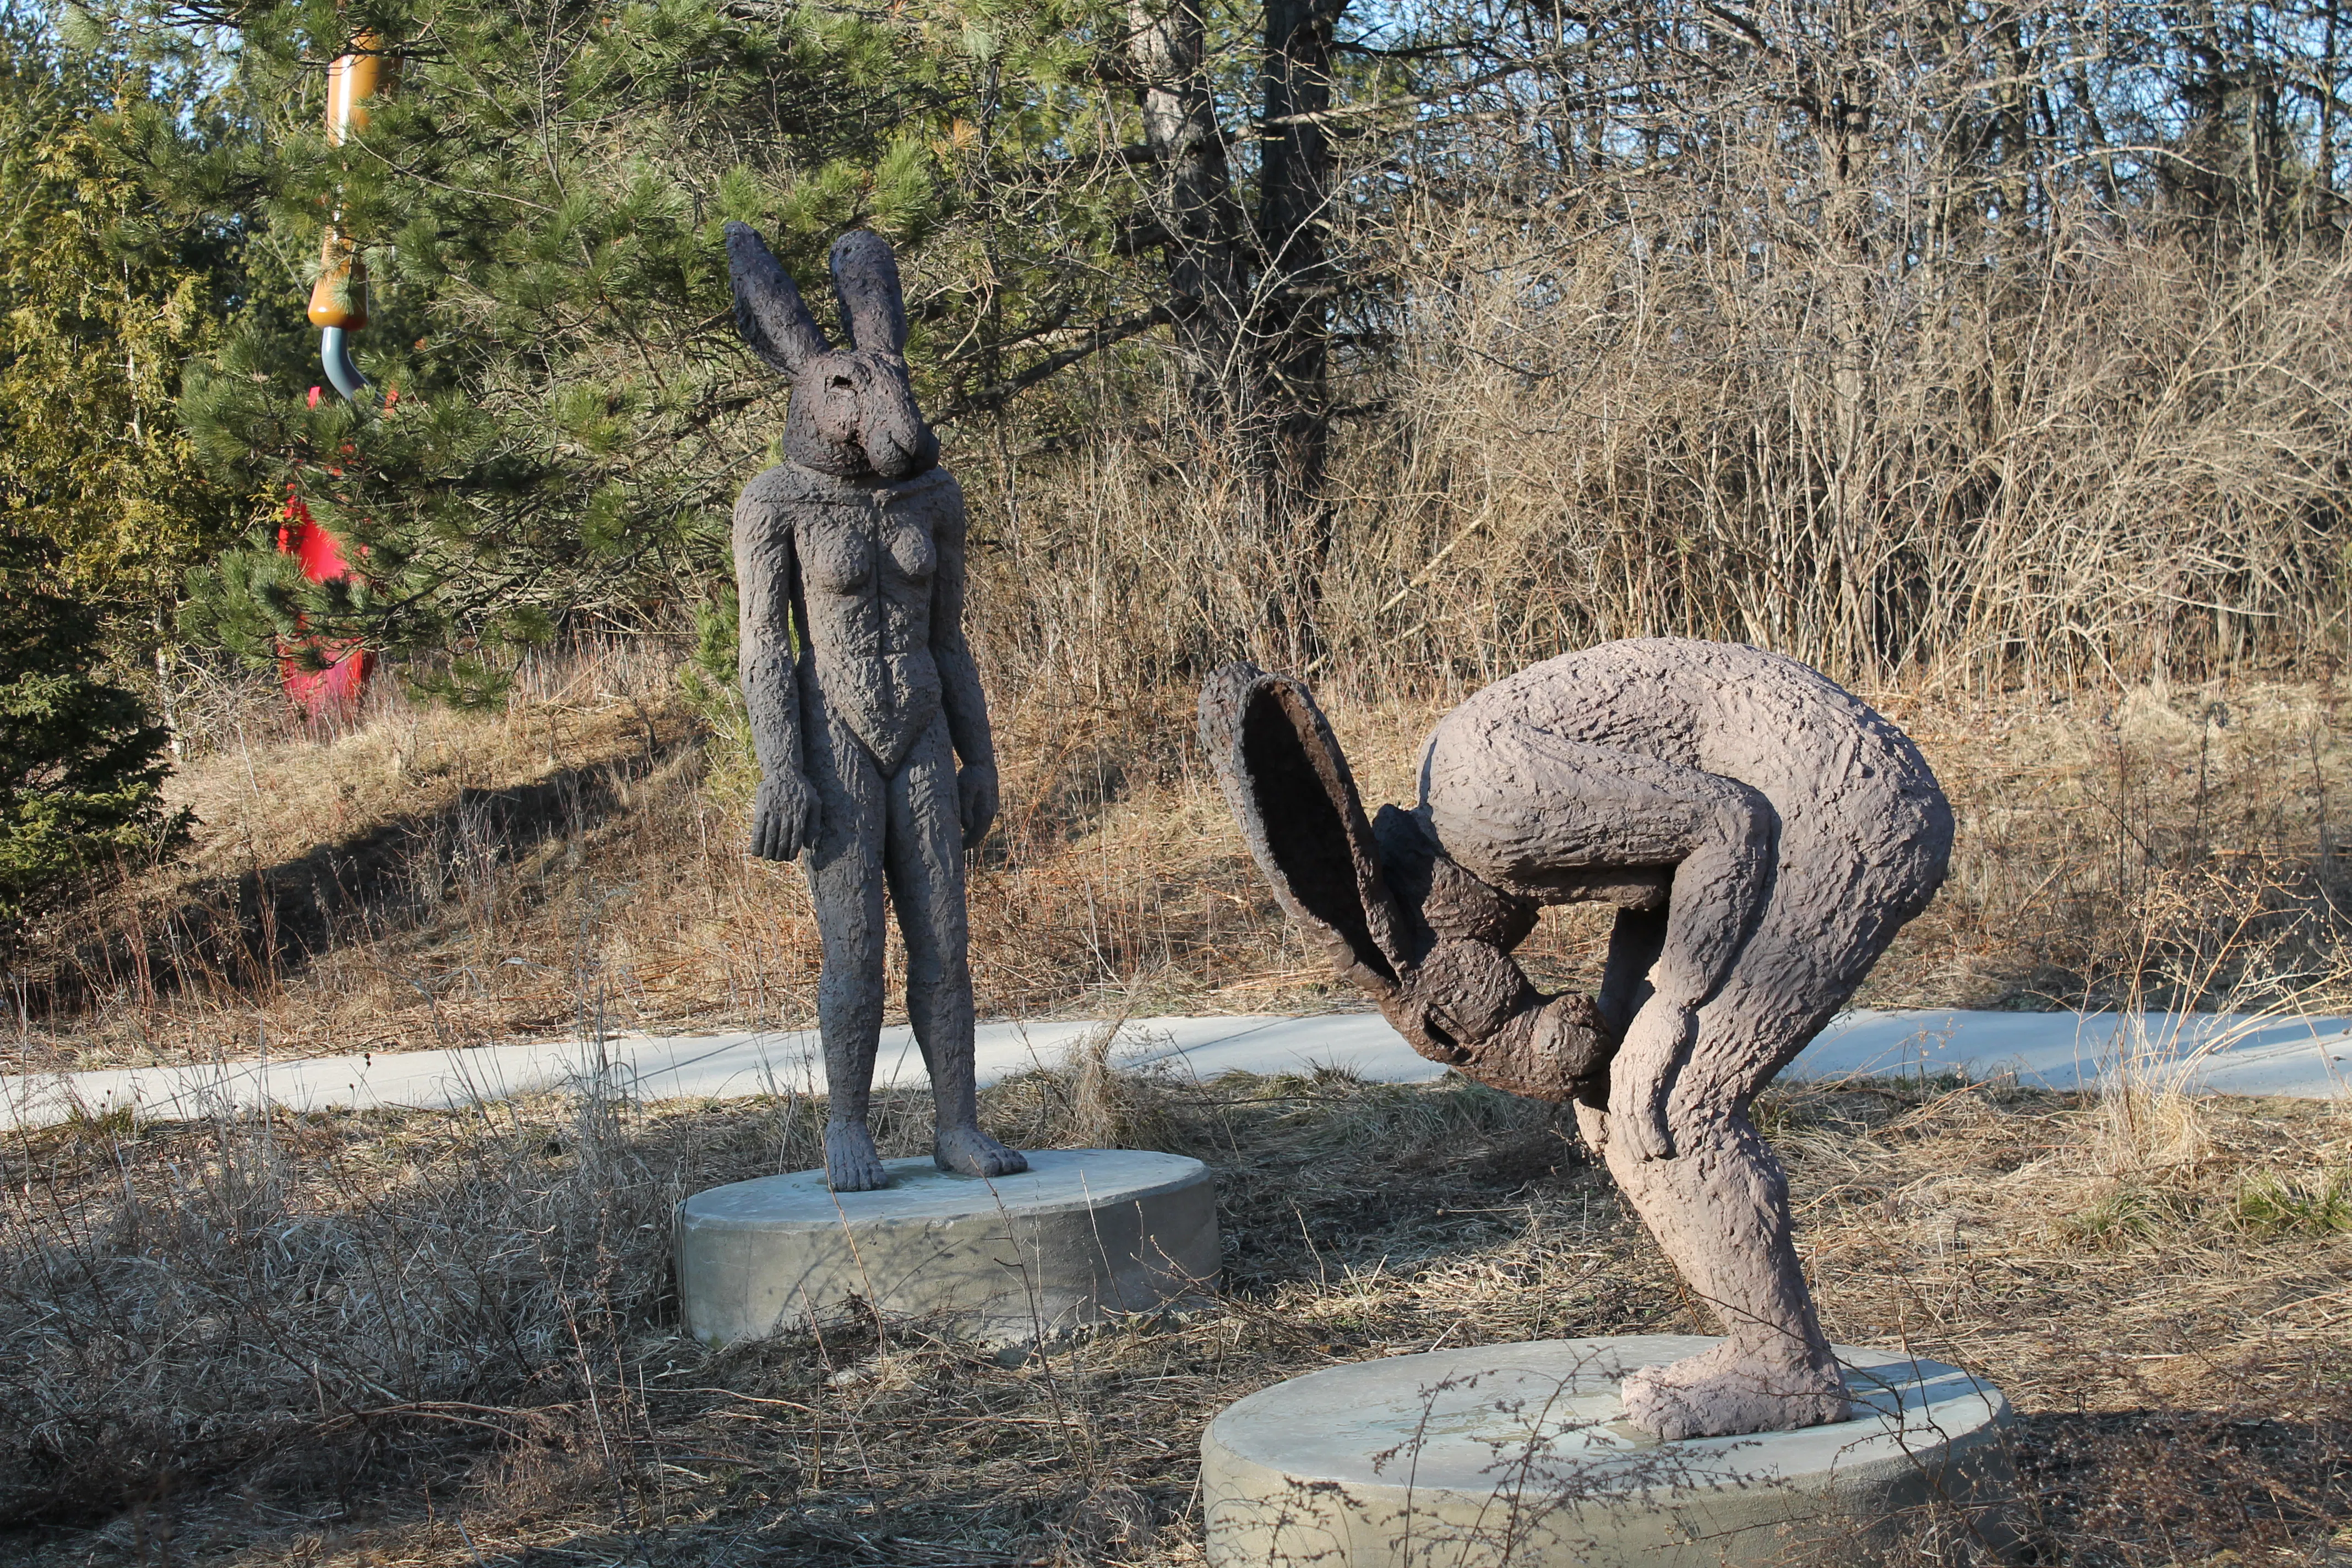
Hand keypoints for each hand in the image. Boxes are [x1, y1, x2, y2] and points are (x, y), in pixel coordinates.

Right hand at [751, 770, 819, 859]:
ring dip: (768, 851)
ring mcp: (773, 812)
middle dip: (779, 854)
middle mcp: (786, 814)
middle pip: (782, 840)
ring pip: (770, 837)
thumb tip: (810, 844)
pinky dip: (756, 842)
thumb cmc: (802, 789)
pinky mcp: (761, 809)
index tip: (789, 858)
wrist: (783, 771)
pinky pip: (757, 829)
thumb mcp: (815, 802)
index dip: (792, 851)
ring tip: (767, 858)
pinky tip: (755, 851)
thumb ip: (814, 823)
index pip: (796, 839)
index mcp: (800, 814)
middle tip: (778, 859)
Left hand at [957, 761, 998, 848]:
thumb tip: (967, 827)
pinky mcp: (991, 803)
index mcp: (985, 812)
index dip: (966, 844)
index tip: (957, 850)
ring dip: (973, 834)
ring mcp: (993, 808)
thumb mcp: (964, 790)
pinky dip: (977, 825)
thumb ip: (965, 808)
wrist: (983, 764)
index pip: (976, 835)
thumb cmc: (971, 776)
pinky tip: (969, 825)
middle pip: (981, 833)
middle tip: (958, 848)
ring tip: (962, 839)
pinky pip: (984, 819)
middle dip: (970, 841)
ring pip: (983, 826)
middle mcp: (991, 813)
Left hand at [1607, 1001, 1697, 1161]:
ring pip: (1628, 1117)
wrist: (1677, 1001)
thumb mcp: (1648, 1045)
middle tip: (1637, 1158)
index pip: (1609, 1100)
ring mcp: (1633, 1072)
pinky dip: (1650, 1133)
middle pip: (1616, 1113)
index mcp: (1620, 1063)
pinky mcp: (1649, 1073)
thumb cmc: (1666, 1021)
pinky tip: (1659, 1148)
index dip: (1610, 1124)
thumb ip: (1644, 1064)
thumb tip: (1650, 1083)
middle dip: (1625, 1138)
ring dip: (1639, 1141)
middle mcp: (1621, 1070)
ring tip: (1649, 1158)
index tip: (1613, 1145)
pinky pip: (1645, 1110)